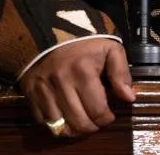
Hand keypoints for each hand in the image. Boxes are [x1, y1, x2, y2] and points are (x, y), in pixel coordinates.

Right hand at [20, 38, 135, 137]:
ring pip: (61, 127)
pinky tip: (65, 117)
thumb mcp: (109, 48)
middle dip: (92, 127)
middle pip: (79, 124)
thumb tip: (129, 98)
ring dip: (74, 130)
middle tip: (96, 120)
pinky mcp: (30, 93)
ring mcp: (43, 89)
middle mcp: (61, 83)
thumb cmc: (83, 42)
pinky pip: (43, 122)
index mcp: (83, 71)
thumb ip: (121, 72)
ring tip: (81, 121)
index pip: (98, 111)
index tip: (108, 114)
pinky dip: (56, 125)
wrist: (48, 30)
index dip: (106, 119)